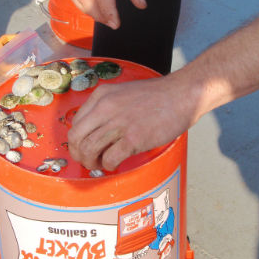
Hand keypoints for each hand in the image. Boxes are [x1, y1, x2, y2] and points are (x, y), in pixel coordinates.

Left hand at [68, 76, 193, 170]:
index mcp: (101, 96)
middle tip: (88, 161)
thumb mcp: (123, 93)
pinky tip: (115, 164)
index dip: (77, 141)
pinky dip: (109, 165)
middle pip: (77, 137)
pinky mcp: (133, 138)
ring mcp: (119, 123)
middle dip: (78, 154)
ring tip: (100, 165)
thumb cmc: (157, 96)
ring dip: (91, 162)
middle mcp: (106, 108)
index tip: (84, 148)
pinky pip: (110, 158)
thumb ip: (107, 108)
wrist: (182, 94)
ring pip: (89, 149)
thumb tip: (97, 130)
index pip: (76, 123)